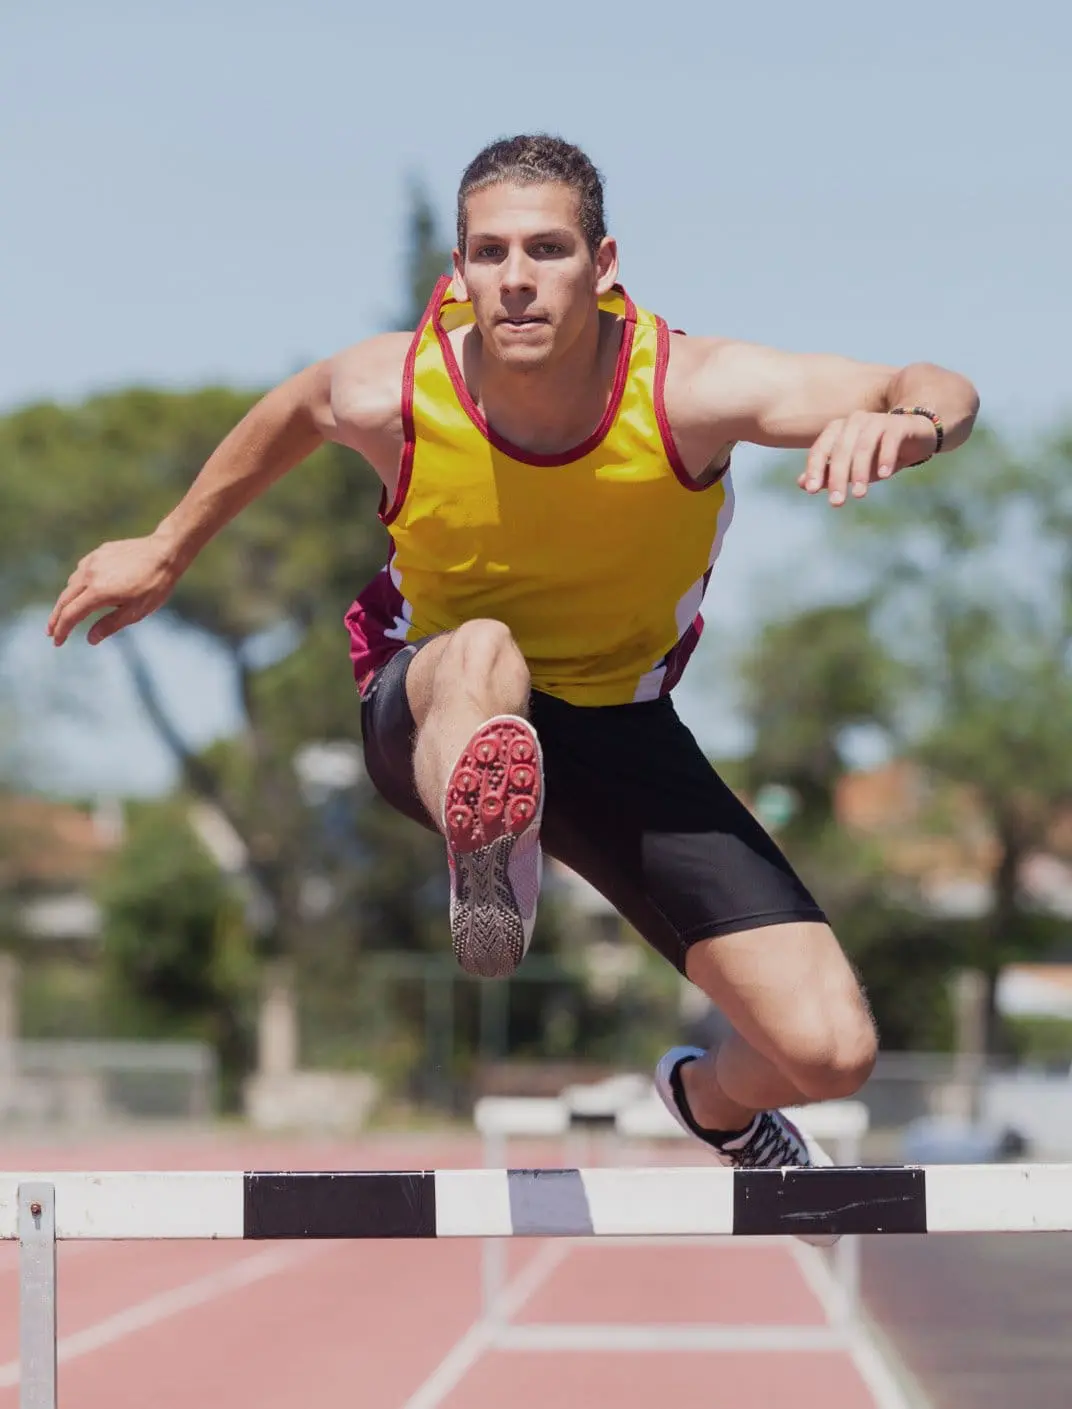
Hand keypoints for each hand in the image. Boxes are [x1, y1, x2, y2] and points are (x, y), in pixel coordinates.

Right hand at [47, 535, 179, 646]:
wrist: (165, 552)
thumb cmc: (154, 585)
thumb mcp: (136, 611)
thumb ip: (110, 625)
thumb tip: (90, 639)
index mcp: (98, 592)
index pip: (71, 615)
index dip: (62, 630)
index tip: (57, 642)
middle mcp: (90, 574)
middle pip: (64, 599)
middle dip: (56, 618)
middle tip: (51, 632)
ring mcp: (93, 561)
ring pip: (72, 583)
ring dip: (67, 600)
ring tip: (68, 613)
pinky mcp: (99, 552)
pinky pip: (82, 571)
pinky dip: (78, 584)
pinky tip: (84, 590)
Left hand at [798, 410, 937, 505]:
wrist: (915, 434)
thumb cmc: (877, 453)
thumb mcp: (853, 467)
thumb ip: (828, 473)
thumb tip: (801, 484)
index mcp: (839, 429)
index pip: (821, 449)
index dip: (814, 469)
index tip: (811, 491)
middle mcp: (855, 421)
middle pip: (841, 451)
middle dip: (837, 477)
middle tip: (836, 502)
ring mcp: (877, 421)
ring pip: (863, 446)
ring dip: (860, 472)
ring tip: (859, 494)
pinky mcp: (899, 425)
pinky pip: (889, 440)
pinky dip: (885, 457)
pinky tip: (883, 475)